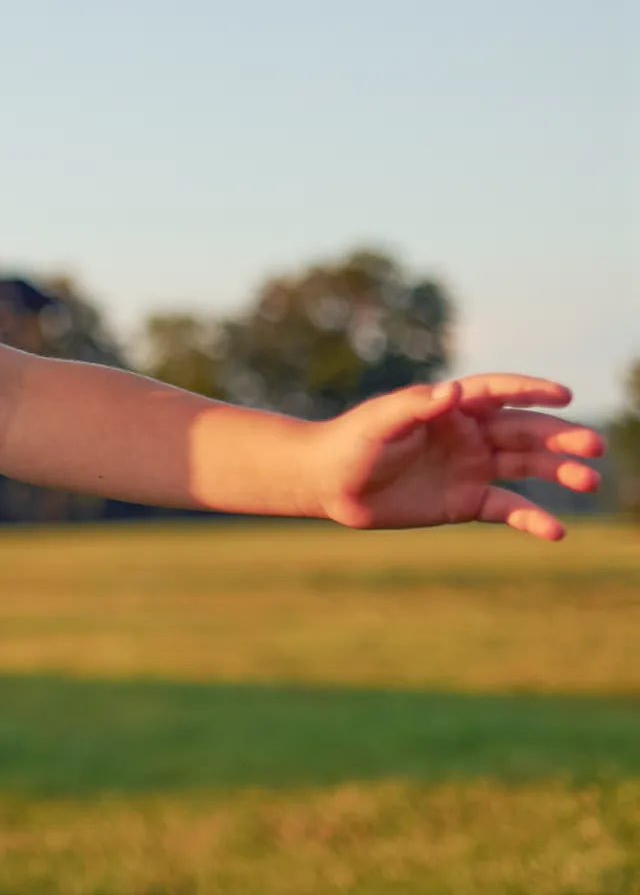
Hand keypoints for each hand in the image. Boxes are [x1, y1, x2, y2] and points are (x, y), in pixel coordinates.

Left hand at [312, 374, 604, 540]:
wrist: (329, 484)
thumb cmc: (350, 443)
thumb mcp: (379, 422)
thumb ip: (415, 406)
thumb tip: (452, 392)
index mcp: (449, 409)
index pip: (498, 393)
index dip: (530, 391)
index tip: (562, 395)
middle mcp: (468, 435)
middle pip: (524, 432)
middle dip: (560, 437)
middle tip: (593, 446)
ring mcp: (471, 468)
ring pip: (526, 467)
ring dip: (559, 473)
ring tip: (589, 481)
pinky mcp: (466, 501)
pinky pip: (508, 508)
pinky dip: (532, 518)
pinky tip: (556, 531)